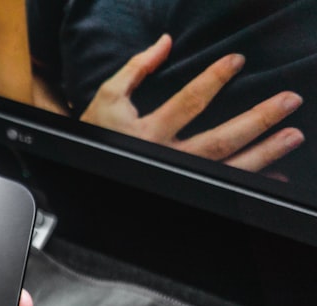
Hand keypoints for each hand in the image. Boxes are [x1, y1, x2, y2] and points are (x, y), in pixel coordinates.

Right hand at [80, 34, 304, 172]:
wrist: (86, 168)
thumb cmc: (97, 133)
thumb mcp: (109, 98)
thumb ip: (136, 69)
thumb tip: (165, 42)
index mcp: (147, 133)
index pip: (189, 102)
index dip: (214, 79)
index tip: (237, 61)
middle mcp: (166, 157)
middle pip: (219, 140)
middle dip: (257, 120)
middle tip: (288, 102)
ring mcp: (178, 176)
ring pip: (227, 167)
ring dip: (265, 153)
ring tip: (293, 135)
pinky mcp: (184, 188)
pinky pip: (223, 188)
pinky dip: (250, 180)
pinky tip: (276, 173)